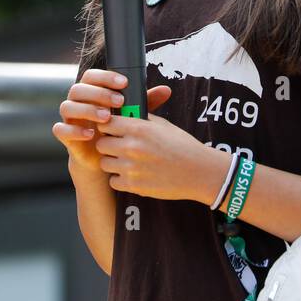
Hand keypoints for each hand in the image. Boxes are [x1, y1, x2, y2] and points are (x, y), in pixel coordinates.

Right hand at [53, 68, 172, 176]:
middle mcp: (77, 102)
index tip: (124, 84)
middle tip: (118, 102)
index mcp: (92, 92)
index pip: (92, 76)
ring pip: (67, 106)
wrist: (104, 157)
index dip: (106, 77)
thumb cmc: (118, 129)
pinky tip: (91, 134)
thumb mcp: (133, 115)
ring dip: (87, 109)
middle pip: (78, 89)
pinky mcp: (65, 135)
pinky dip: (74, 130)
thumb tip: (167, 90)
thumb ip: (146, 101)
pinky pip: (60, 129)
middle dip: (98, 94)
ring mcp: (69, 118)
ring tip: (106, 118)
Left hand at [91, 105, 226, 203]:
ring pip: (104, 163)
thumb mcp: (163, 125)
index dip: (107, 126)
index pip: (105, 123)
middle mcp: (131, 147)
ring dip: (113, 162)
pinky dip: (120, 179)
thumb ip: (141, 120)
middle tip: (118, 147)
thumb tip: (125, 114)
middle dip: (108, 145)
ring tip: (127, 162)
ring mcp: (131, 168)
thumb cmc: (183, 146)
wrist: (199, 171)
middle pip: (101, 144)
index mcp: (139, 128)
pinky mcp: (134, 186)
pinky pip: (113, 181)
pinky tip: (132, 175)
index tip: (112, 130)